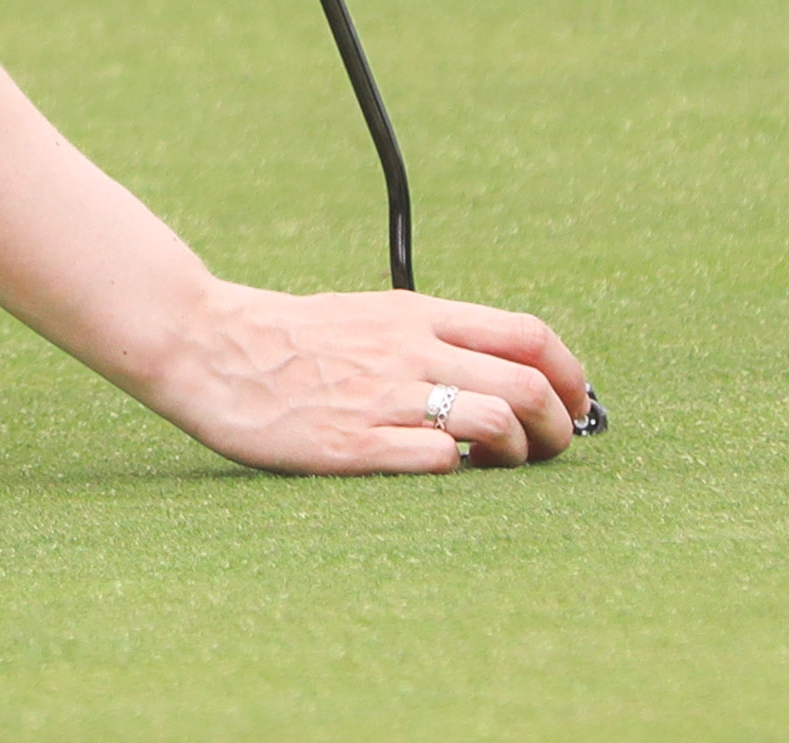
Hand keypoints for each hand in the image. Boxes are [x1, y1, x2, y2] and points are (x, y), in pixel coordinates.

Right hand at [139, 281, 600, 472]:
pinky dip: (459, 471)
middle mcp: (412, 350)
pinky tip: (448, 473)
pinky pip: (436, 460)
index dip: (568, 373)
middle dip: (559, 424)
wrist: (213, 347)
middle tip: (555, 447)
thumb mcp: (372, 315)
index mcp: (419, 314)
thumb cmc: (293, 338)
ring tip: (505, 465)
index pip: (526, 334)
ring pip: (493, 421)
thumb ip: (430, 333)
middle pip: (524, 382)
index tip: (575, 401)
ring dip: (517, 451)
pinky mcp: (354, 445)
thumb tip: (496, 362)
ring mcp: (384, 398)